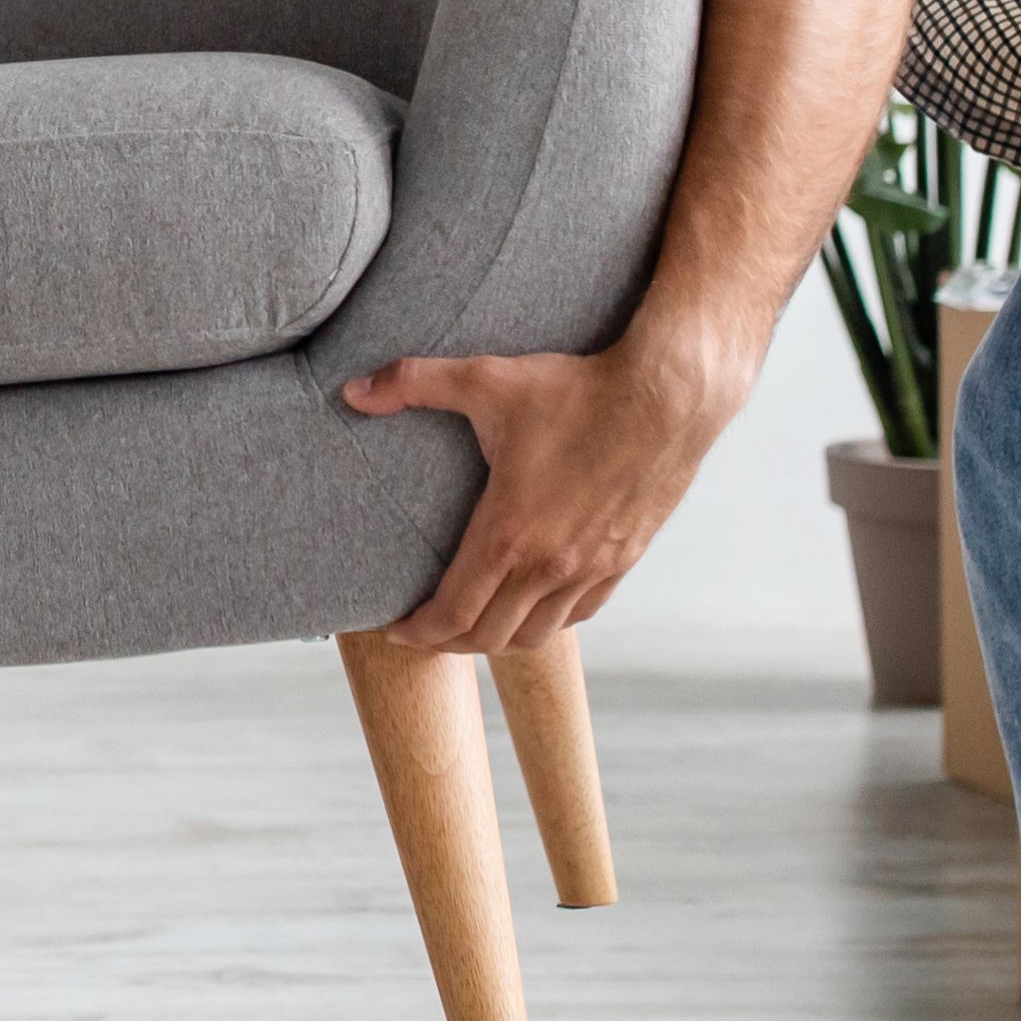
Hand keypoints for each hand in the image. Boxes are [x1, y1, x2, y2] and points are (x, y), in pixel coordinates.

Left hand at [343, 334, 726, 652]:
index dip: (418, 633)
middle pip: (489, 637)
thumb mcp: (487, 379)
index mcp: (510, 533)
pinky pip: (578, 614)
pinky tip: (531, 605)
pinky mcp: (624, 561)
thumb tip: (351, 391)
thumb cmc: (578, 389)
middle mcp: (551, 564)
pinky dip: (546, 621)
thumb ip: (413, 383)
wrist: (670, 397)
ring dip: (496, 639)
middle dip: (448, 642)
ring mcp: (591, 568)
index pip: (453, 613)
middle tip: (423, 630)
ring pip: (535, 634)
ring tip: (471, 625)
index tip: (395, 630)